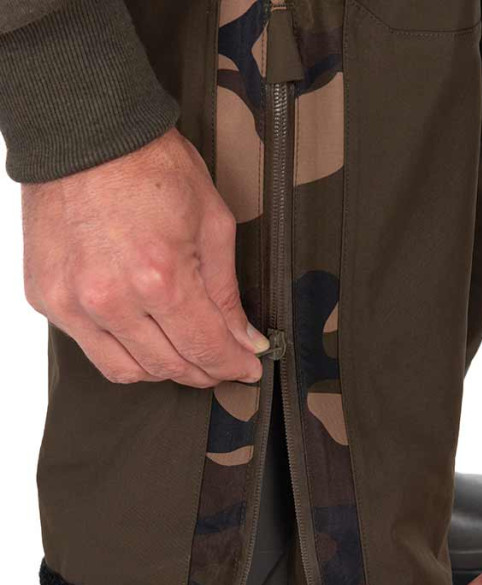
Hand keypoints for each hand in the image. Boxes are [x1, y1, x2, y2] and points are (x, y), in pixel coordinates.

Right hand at [22, 128, 268, 386]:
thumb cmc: (149, 164)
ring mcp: (73, 302)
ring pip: (127, 370)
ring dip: (161, 368)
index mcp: (159, 278)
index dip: (232, 365)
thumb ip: (226, 292)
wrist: (84, 130)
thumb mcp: (211, 223)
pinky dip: (120, 349)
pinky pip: (90, 348)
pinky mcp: (47, 298)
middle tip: (218, 361)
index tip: (246, 368)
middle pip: (169, 367)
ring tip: (180, 350)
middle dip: (202, 370)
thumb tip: (245, 340)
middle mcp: (112, 298)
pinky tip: (139, 331)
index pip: (205, 348)